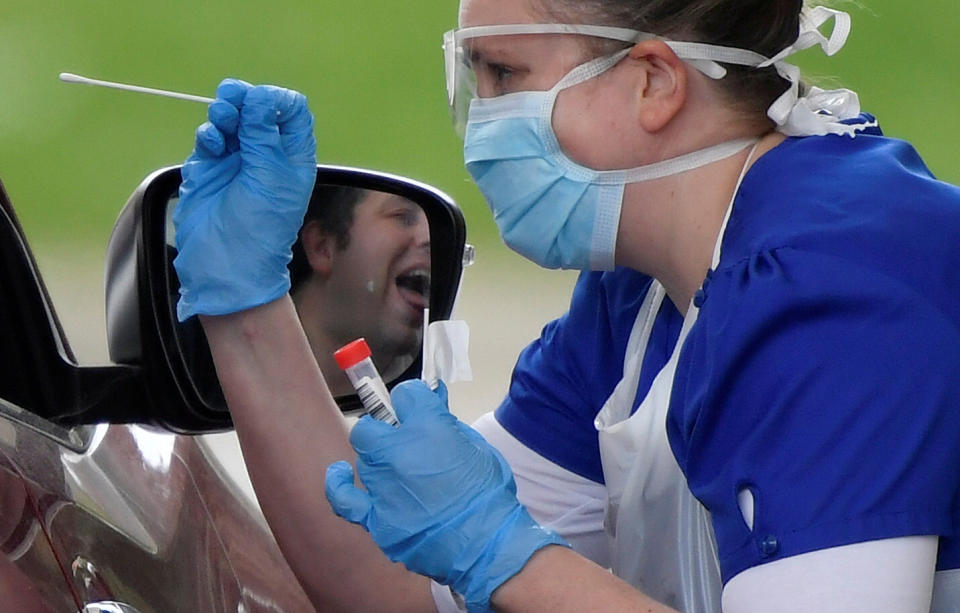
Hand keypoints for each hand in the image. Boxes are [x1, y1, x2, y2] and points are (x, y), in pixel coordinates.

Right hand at [173, 78, 316, 320]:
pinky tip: (211, 143)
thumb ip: (263, 134)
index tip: (261, 103)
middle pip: (256, 110)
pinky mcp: (209, 168)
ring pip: (230, 120)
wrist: (226, 262)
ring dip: (225, 114)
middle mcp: (266, 156)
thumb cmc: (260, 227)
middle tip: (234, 101)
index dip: (276, 101)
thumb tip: (260, 96)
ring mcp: (236, 161)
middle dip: (244, 101)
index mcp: (293, 158)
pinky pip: (209, 138)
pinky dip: (209, 134)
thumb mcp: (270, 176)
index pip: (291, 112)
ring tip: (223, 122)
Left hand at [325, 380, 567, 611]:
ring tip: (402, 473)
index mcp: (428, 429)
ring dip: (380, 460)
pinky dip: (338, 485)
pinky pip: (344, 498)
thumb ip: (449, 424)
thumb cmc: (489, 494)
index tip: (420, 409)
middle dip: (385, 429)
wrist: (488, 545)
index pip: (406, 394)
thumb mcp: (477, 447)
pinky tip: (340, 474)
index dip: (415, 401)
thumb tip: (432, 402)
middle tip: (404, 440)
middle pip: (370, 426)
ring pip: (364, 458)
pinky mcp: (376, 518)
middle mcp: (397, 452)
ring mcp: (382, 486)